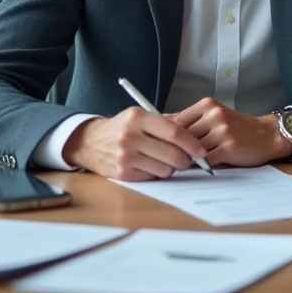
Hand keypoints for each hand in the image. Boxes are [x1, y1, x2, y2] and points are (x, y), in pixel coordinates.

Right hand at [63, 108, 207, 180]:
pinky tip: (153, 165)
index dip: (192, 143)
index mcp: (139, 117)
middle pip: (173, 154)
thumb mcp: (141, 115)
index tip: (202, 150)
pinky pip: (152, 177)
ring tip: (168, 161)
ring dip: (172, 168)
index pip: (175, 132)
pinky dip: (158, 173)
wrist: (90, 141)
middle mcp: (131, 136)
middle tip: (189, 160)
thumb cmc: (123, 127)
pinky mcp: (123, 173)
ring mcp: (125, 156)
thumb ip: (167, 122)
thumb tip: (196, 136)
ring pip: (165, 169)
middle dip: (186, 160)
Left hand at [169, 98, 290, 166]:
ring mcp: (223, 130)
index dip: (166, 136)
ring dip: (188, 159)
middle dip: (176, 150)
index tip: (161, 146)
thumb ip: (189, 120)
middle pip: (182, 136)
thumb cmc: (237, 128)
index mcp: (207, 105)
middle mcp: (215, 114)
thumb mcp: (213, 116)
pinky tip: (203, 167)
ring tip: (188, 164)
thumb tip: (158, 124)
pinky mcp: (229, 147)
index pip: (175, 121)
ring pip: (192, 149)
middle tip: (171, 160)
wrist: (267, 135)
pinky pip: (206, 160)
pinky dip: (201, 166)